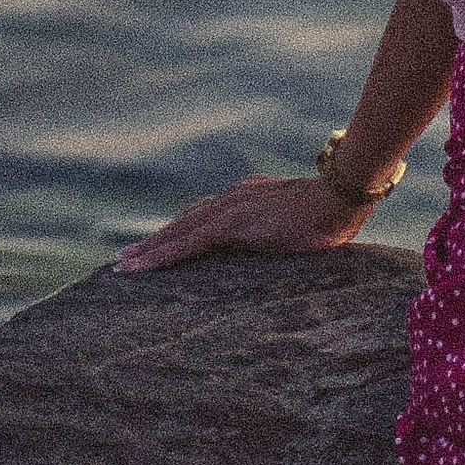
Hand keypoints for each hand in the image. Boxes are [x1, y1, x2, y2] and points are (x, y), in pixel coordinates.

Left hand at [115, 173, 373, 273]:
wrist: (340, 198)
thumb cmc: (332, 213)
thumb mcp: (299, 222)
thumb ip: (280, 231)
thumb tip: (277, 248)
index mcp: (249, 197)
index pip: (207, 215)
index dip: (180, 230)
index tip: (161, 243)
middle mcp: (233, 198)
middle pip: (185, 221)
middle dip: (156, 240)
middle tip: (128, 257)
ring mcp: (230, 208)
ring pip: (179, 230)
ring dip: (150, 248)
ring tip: (125, 264)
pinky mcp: (230, 223)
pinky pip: (187, 242)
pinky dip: (162, 254)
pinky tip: (141, 266)